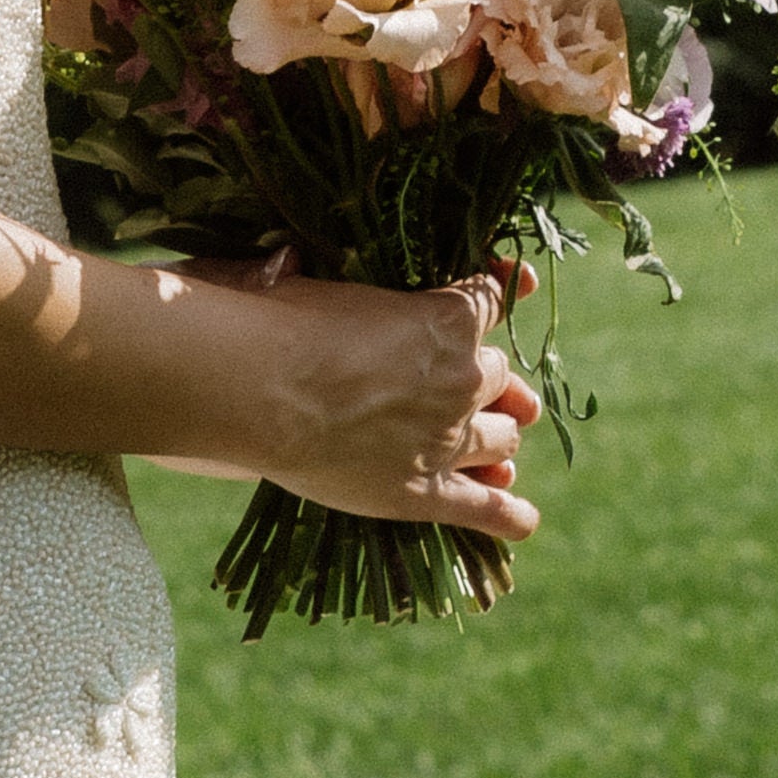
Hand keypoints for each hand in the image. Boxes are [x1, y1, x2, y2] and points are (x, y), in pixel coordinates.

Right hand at [222, 254, 542, 543]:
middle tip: (454, 382)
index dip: (498, 291)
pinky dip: (510, 514)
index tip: (504, 285)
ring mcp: (449, 438)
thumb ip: (319, 276)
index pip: (492, 299)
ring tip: (485, 440)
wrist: (255, 390)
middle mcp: (463, 378)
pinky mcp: (424, 491)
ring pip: (503, 439)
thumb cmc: (275, 324)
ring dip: (498, 435)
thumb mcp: (311, 279)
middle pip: (498, 376)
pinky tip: (522, 518)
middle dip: (484, 378)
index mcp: (447, 318)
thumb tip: (287, 258)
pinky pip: (486, 508)